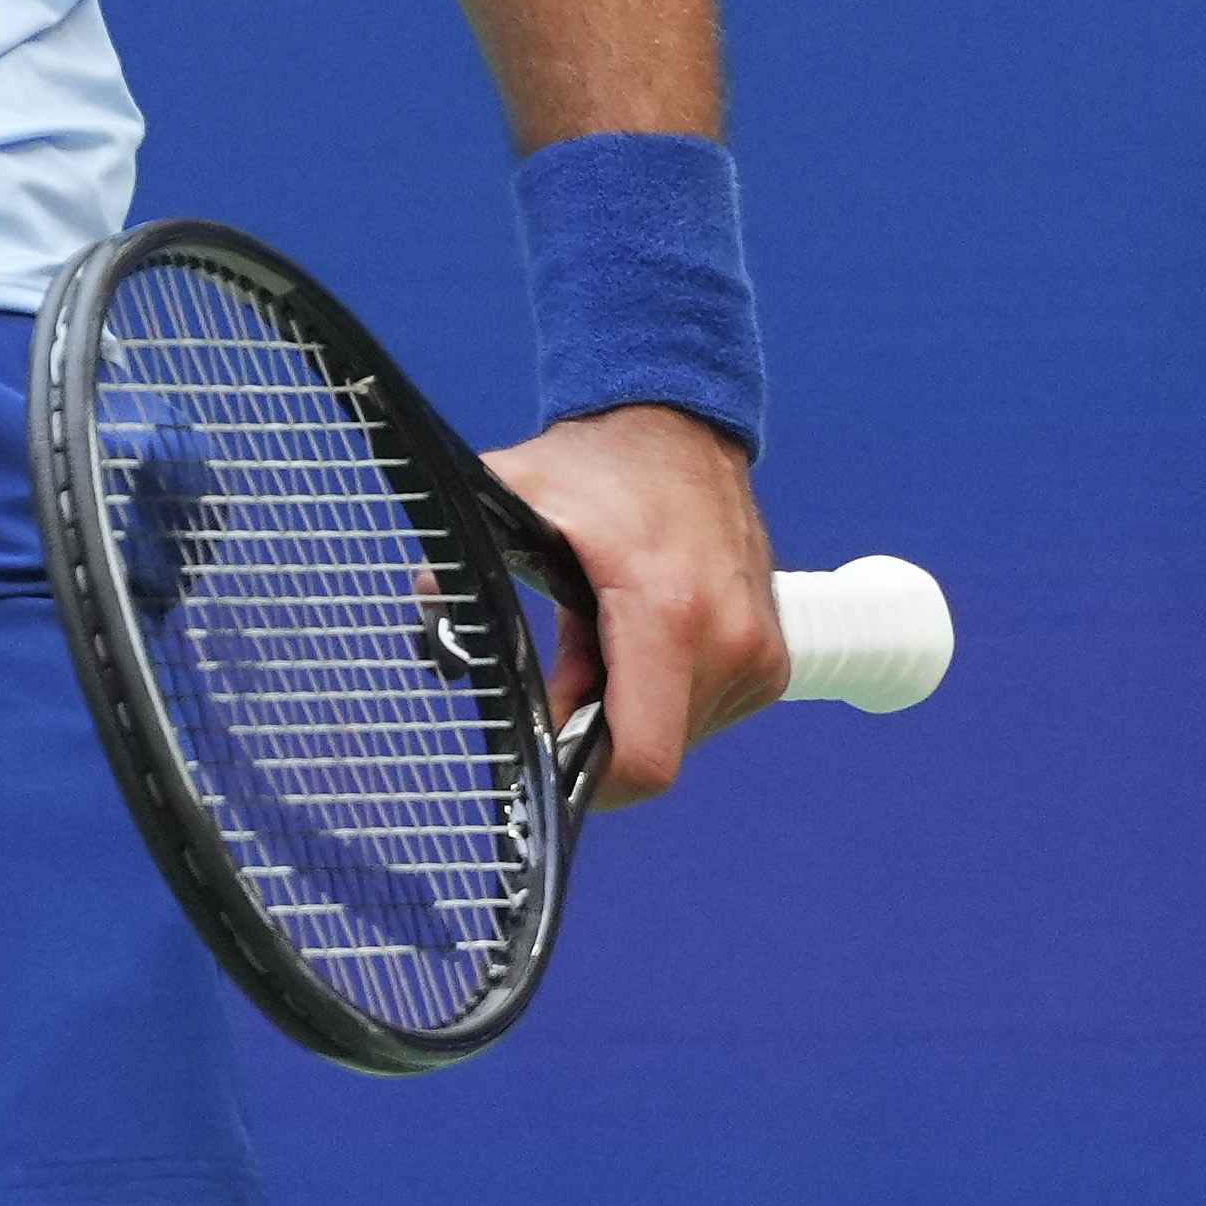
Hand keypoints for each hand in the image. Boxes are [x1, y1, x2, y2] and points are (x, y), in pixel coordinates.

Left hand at [481, 403, 779, 804]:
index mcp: (667, 615)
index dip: (588, 780)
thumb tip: (433, 610)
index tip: (549, 752)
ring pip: (679, 739)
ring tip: (601, 638)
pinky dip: (664, 694)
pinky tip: (639, 638)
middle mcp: (730, 644)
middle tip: (564, 668)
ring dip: (631, 710)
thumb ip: (464, 556)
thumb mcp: (514, 496)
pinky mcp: (771, 658)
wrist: (680, 425)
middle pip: (653, 753)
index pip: (644, 760)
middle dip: (598, 731)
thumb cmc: (598, 467)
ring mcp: (759, 655)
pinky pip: (706, 714)